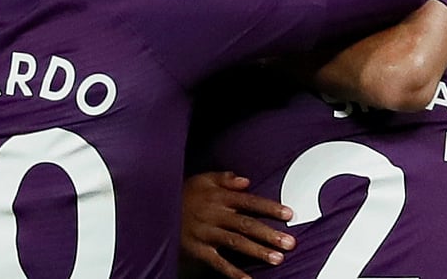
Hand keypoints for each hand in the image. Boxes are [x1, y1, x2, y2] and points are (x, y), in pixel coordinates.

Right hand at [181, 171, 295, 278]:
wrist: (156, 208)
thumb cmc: (183, 193)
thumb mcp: (203, 179)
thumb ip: (225, 178)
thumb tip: (246, 181)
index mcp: (220, 197)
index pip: (249, 201)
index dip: (269, 208)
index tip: (289, 214)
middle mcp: (215, 215)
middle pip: (246, 225)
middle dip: (269, 234)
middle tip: (290, 243)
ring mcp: (207, 233)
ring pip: (236, 243)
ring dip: (257, 251)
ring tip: (277, 259)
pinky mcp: (198, 250)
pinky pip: (218, 262)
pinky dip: (233, 272)